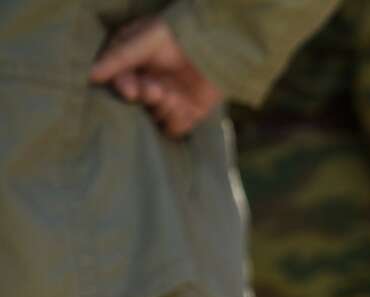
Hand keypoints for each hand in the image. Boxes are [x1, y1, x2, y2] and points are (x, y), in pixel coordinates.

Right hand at [89, 17, 222, 138]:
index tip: (130, 90)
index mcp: (131, 66)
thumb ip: (120, 56)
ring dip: (160, 108)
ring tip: (170, 95)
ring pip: (152, 117)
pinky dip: (177, 119)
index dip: (123, 87)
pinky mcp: (184, 116)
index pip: (118, 82)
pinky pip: (173, 129)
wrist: (220, 47)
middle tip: (154, 90)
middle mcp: (145, 85)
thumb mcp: (148, 38)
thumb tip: (90, 74)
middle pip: (134, 104)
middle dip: (144, 97)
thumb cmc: (180, 36)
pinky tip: (183, 105)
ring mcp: (165, 102)